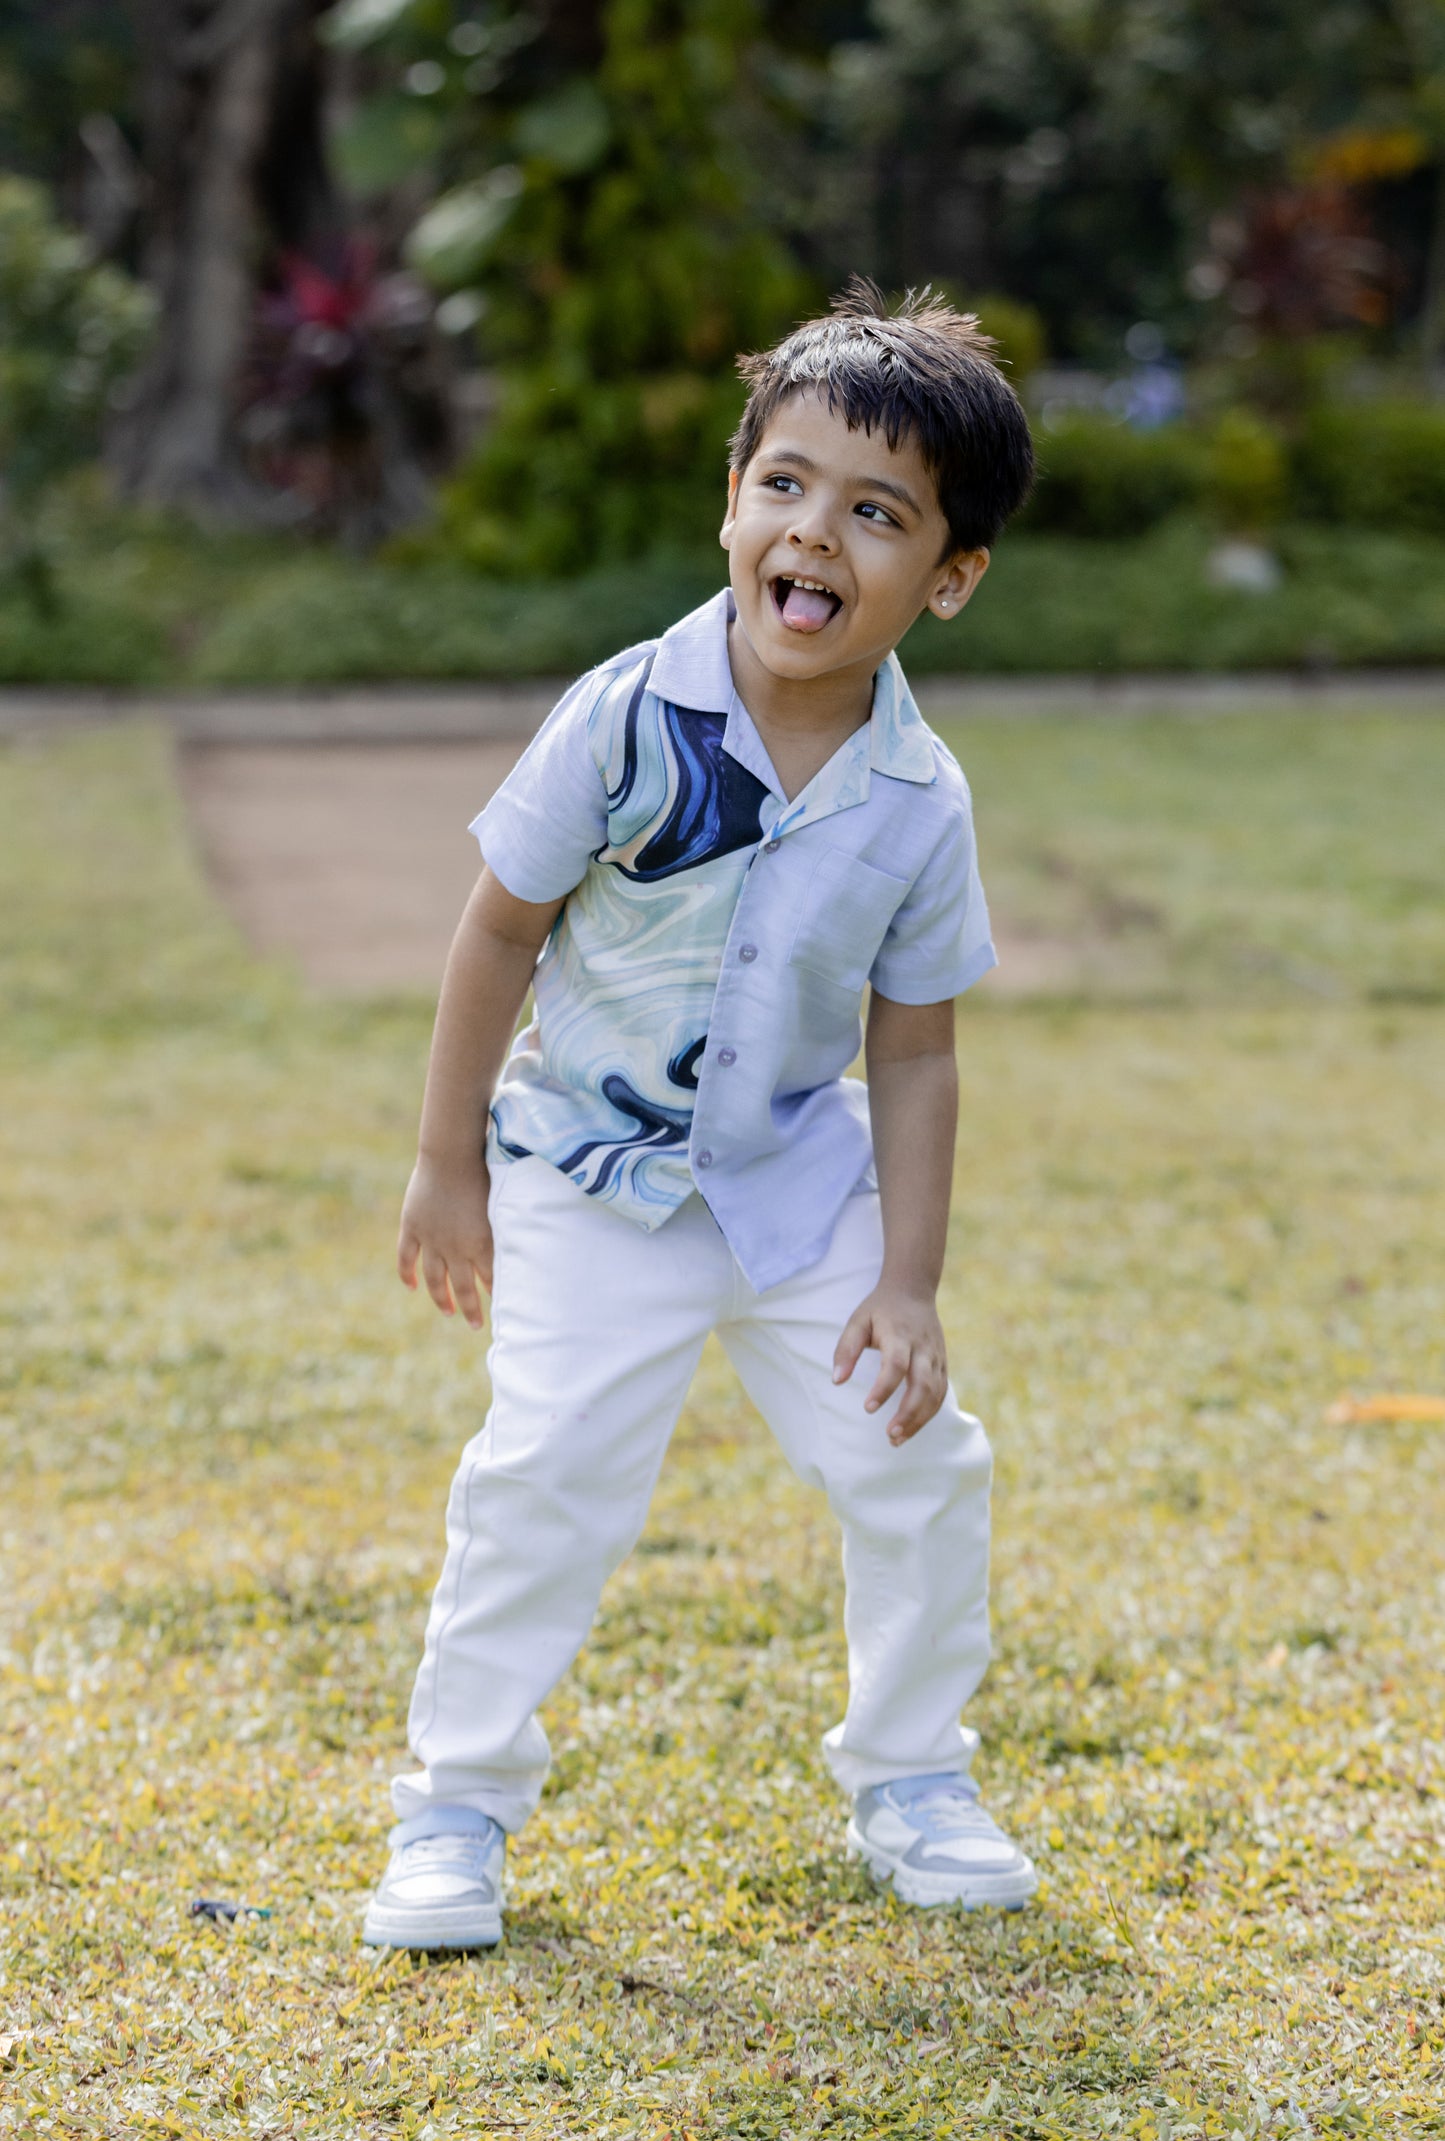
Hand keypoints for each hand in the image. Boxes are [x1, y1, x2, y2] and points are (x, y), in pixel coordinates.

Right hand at [397, 1153, 492, 1329]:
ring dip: (442, 1299)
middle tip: (476, 1325)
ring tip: (449, 1312)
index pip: (492, 1279)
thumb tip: (526, 1241)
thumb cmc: (486, 1172)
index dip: (496, 1294)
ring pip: (435, 1280)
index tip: (503, 1308)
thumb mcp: (504, 1204)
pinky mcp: (412, 1227)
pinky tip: (412, 1288)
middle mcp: (457, 1248)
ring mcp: (432, 1239)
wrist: (452, 1155)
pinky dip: (407, 1275)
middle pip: (464, 1288)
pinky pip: (406, 1258)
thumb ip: (508, 1226)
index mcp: (482, 1243)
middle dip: (471, 1309)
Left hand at [833, 1284, 948, 1445]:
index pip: (896, 1365)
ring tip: (897, 1439)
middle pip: (923, 1384)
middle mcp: (923, 1347)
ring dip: (919, 1419)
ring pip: (935, 1393)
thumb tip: (837, 1381)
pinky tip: (912, 1427)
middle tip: (889, 1435)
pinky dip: (929, 1413)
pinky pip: (941, 1392)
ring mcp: (936, 1356)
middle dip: (908, 1413)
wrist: (913, 1289)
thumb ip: (846, 1350)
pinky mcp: (942, 1363)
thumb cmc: (880, 1309)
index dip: (884, 1388)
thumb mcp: (857, 1321)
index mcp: (900, 1335)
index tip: (868, 1408)